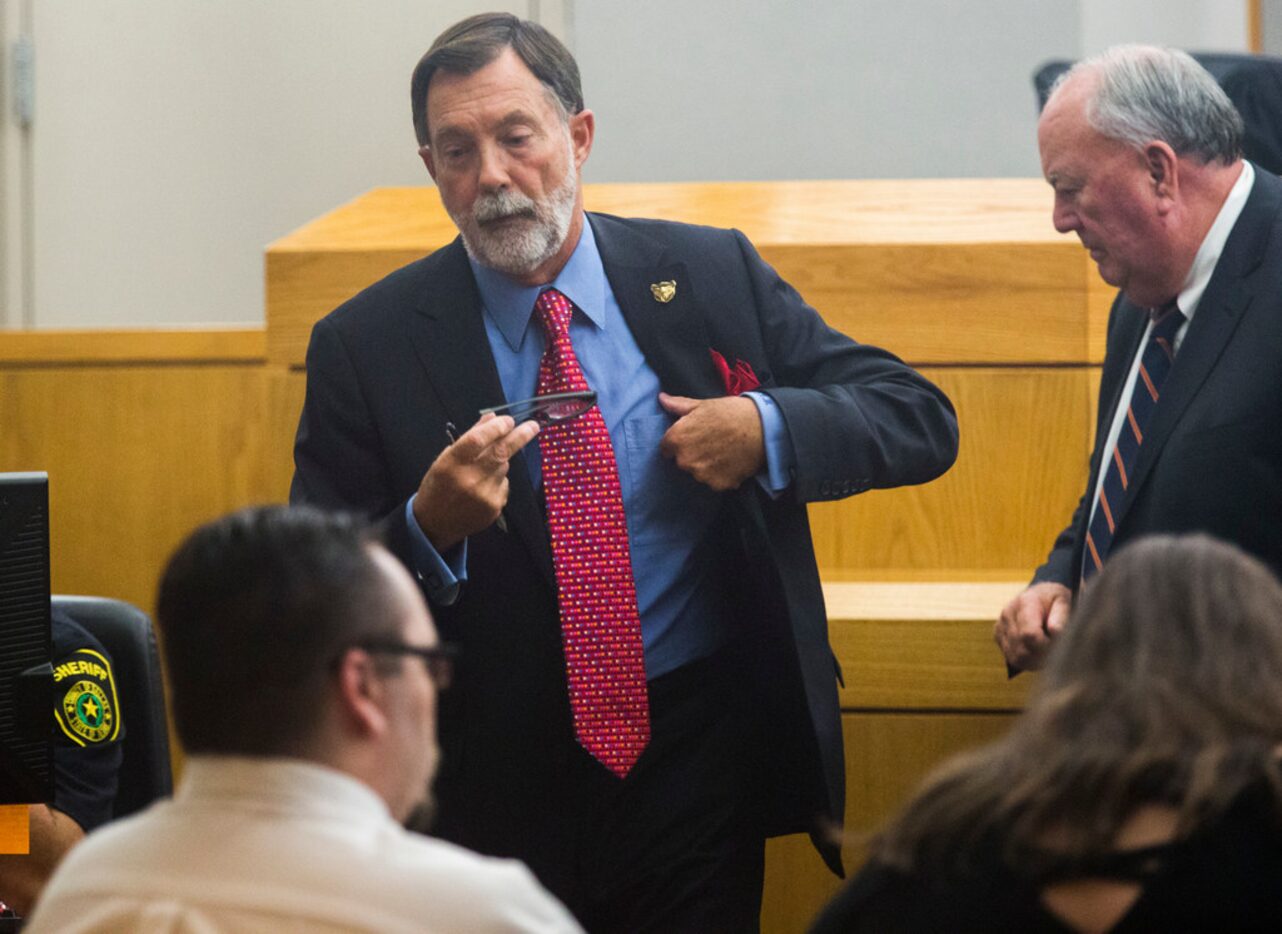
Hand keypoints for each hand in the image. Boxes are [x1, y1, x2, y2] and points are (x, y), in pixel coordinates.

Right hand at [412, 413, 538, 550]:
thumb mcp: (445, 459)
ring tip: (482, 470)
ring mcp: (484, 495)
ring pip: (503, 467)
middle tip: (533, 426)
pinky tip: (482, 488)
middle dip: (520, 436)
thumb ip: (470, 438)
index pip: (478, 440)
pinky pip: (504, 484)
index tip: (508, 420)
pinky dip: (498, 480)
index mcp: (451, 464)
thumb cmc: (437, 487)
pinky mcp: (494, 507)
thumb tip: (492, 418)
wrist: (434, 526)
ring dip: (499, 461)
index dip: (496, 428)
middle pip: (501, 452)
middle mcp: (469, 480)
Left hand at [658, 392, 764, 490]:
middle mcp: (685, 460)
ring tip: (723, 451)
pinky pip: (714, 481)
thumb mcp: (703, 404)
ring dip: (706, 466)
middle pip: (682, 462)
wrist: (762, 427)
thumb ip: (678, 405)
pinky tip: (731, 461)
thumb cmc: (731, 412)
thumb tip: (662, 399)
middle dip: (692, 454)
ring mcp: (701, 474)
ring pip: (698, 472)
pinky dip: (721, 474)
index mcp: (677, 439)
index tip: (692, 439)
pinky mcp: (718, 484)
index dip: (678, 443)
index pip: (666, 448)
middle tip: (711, 443)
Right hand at [994, 581, 1071, 670]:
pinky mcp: (998, 636)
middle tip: (1057, 651)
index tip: (1060, 644)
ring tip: (1049, 652)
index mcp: (1024, 603)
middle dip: (1043, 656)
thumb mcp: (1063, 600)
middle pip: (1023, 649)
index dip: (1046, 645)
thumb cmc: (1053, 599)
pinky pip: (1013, 658)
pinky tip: (1038, 653)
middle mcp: (1007, 614)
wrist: (1038, 595)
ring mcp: (1000, 626)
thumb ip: (1061, 615)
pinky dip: (1028, 661)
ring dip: (1036, 661)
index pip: (1029, 634)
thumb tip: (1054, 632)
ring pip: (1017, 657)